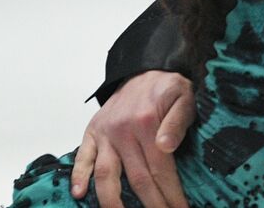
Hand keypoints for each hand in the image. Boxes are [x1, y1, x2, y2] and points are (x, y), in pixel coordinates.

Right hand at [71, 70, 196, 207]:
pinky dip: (78, 176)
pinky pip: (83, 157)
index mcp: (147, 123)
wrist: (145, 69)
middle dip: (151, 204)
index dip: (170, 193)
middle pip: (136, 178)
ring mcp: (105, 133)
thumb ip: (178, 121)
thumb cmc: (168, 87)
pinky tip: (79, 195)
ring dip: (112, 201)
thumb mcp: (184, 96)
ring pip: (106, 174)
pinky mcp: (92, 132)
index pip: (160, 169)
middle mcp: (123, 130)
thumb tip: (167, 146)